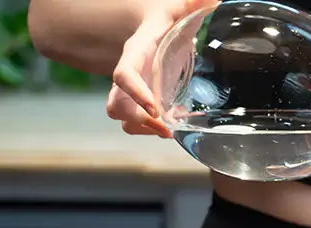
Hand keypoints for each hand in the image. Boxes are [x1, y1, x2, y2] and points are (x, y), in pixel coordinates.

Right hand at [107, 0, 218, 137]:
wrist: (158, 22)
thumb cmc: (168, 15)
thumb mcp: (181, 7)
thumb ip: (195, 3)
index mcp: (136, 51)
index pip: (124, 75)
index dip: (134, 93)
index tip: (155, 109)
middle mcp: (131, 74)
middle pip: (116, 105)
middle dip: (138, 122)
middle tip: (166, 128)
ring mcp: (134, 90)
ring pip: (124, 119)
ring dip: (144, 130)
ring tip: (171, 131)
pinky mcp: (143, 99)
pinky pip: (139, 122)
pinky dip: (153, 129)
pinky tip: (177, 122)